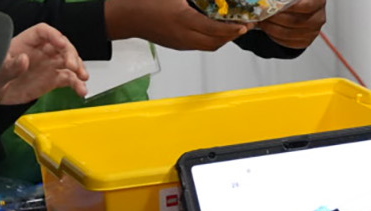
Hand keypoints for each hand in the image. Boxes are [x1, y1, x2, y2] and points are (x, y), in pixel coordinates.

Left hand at [0, 24, 88, 104]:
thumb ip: (11, 65)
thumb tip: (24, 59)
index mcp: (26, 43)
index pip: (44, 32)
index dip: (54, 35)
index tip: (61, 43)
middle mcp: (41, 52)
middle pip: (61, 46)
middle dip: (70, 54)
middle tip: (72, 65)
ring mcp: (48, 65)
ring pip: (69, 61)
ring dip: (79, 68)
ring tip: (82, 77)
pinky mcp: (52, 79)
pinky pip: (69, 79)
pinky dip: (77, 84)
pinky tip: (81, 90)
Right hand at [107, 0, 250, 50]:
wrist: (125, 16)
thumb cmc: (145, 1)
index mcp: (183, 20)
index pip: (214, 29)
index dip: (232, 29)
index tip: (245, 24)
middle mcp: (183, 36)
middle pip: (216, 42)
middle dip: (233, 35)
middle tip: (246, 25)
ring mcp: (181, 43)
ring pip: (210, 46)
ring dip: (224, 39)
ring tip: (235, 28)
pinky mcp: (178, 45)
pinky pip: (201, 46)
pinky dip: (213, 40)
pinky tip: (216, 30)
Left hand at [259, 0, 324, 48]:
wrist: (300, 10)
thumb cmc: (295, 0)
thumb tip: (268, 1)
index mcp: (318, 1)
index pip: (306, 6)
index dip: (291, 7)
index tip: (276, 5)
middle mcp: (319, 17)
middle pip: (296, 21)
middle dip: (276, 18)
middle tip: (262, 14)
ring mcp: (314, 31)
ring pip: (290, 33)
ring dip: (272, 28)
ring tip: (262, 21)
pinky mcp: (306, 41)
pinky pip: (289, 42)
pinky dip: (275, 37)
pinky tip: (268, 29)